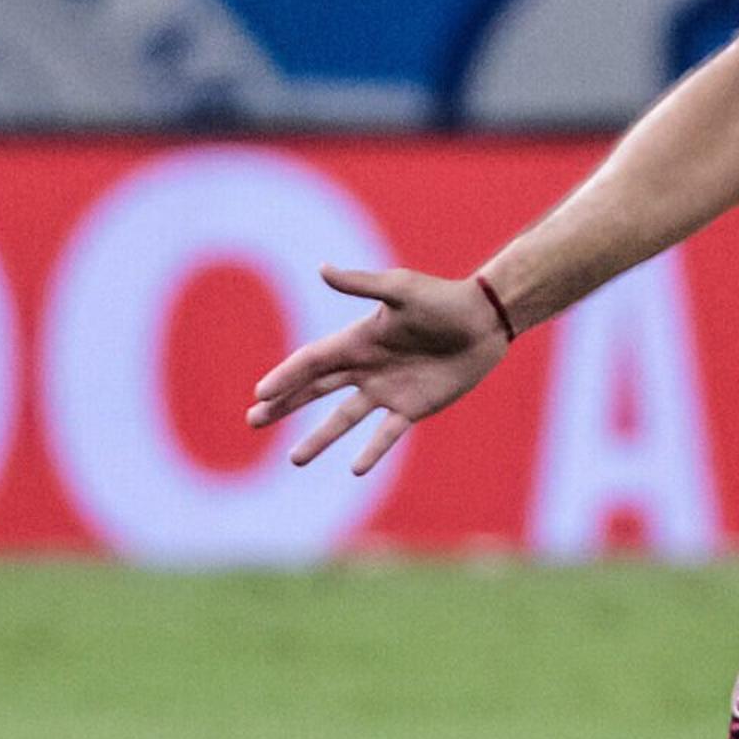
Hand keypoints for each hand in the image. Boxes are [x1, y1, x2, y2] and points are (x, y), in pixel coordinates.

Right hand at [245, 264, 508, 475]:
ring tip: (295, 459)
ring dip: (318, 438)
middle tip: (253, 420)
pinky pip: (386, 434)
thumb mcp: (400, 289)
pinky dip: (371, 451)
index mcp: (358, 340)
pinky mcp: (412, 408)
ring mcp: (387, 390)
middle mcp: (366, 367)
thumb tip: (322, 269)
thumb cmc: (443, 299)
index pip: (312, 361)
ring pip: (343, 419)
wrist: (484, 320)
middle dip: (284, 405)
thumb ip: (361, 285)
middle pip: (315, 390)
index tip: (259, 394)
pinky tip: (354, 469)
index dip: (285, 377)